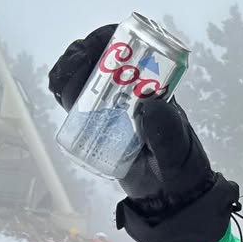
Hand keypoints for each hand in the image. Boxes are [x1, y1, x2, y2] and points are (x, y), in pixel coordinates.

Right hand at [49, 25, 238, 241]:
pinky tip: (61, 97)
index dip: (111, 41)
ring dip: (69, 73)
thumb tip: (150, 104)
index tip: (98, 46)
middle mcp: (130, 93)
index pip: (131, 52)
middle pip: (100, 60)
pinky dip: (65, 93)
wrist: (170, 200)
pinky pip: (76, 103)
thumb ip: (166, 132)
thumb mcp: (177, 151)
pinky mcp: (97, 126)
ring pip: (83, 78)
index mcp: (153, 90)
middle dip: (83, 55)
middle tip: (77, 65)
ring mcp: (112, 108)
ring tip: (66, 85)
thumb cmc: (181, 171)